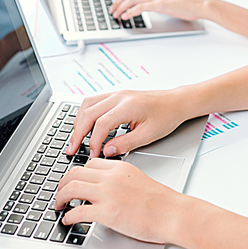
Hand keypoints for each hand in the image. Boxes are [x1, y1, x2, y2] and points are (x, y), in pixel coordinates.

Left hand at [54, 158, 183, 243]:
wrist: (171, 212)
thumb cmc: (161, 201)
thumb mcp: (137, 180)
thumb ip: (119, 180)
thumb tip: (106, 190)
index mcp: (119, 168)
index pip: (89, 164)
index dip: (76, 173)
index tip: (73, 182)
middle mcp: (110, 178)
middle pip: (75, 173)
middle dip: (62, 184)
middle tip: (60, 194)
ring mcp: (108, 194)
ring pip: (72, 188)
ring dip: (60, 198)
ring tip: (59, 206)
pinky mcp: (107, 213)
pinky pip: (78, 211)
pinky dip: (68, 216)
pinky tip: (68, 220)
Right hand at [66, 89, 185, 158]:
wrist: (175, 102)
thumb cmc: (166, 117)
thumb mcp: (149, 135)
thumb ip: (126, 143)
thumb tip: (106, 151)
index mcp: (128, 106)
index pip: (101, 124)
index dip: (93, 141)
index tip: (92, 155)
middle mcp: (120, 96)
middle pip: (89, 112)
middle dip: (78, 133)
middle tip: (72, 149)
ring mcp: (117, 94)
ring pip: (88, 104)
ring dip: (78, 121)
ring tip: (75, 139)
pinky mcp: (117, 95)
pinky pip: (94, 101)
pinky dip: (85, 114)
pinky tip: (84, 126)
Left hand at [110, 0, 203, 21]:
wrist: (197, 3)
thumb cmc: (185, 0)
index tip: (116, 4)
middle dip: (118, 2)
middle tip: (112, 10)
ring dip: (121, 7)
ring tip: (116, 15)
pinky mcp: (159, 4)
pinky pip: (140, 7)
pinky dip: (131, 12)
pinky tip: (126, 16)